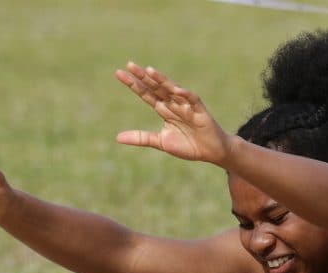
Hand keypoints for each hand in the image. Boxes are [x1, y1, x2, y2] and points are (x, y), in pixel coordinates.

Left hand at [115, 63, 231, 164]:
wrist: (210, 152)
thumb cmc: (188, 145)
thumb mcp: (160, 142)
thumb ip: (141, 137)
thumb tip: (117, 138)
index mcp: (164, 109)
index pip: (146, 93)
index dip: (134, 84)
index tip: (119, 73)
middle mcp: (173, 103)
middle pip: (156, 87)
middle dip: (144, 77)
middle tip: (129, 65)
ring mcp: (186, 105)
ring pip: (172, 90)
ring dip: (162, 80)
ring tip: (150, 71)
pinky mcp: (200, 110)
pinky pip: (192, 100)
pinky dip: (185, 95)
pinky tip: (176, 90)